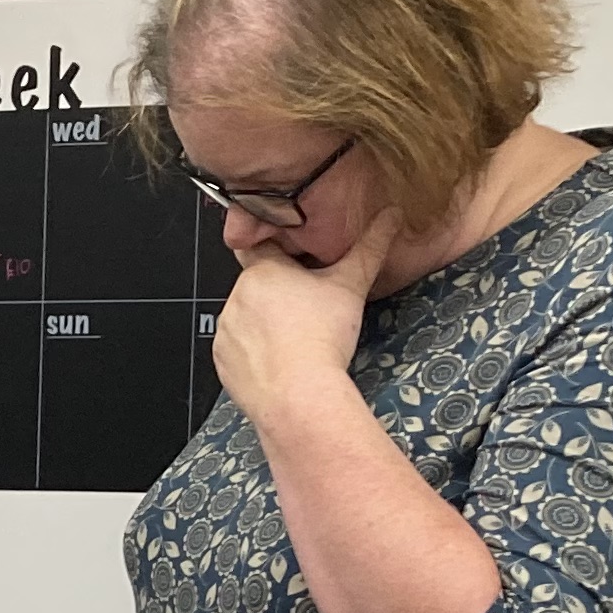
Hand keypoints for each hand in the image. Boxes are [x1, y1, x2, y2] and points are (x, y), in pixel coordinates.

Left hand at [212, 208, 399, 424]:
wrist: (298, 397)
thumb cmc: (322, 339)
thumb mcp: (351, 286)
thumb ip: (370, 246)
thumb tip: (391, 215)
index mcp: (262, 270)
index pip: (263, 244)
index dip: (282, 251)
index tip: (297, 262)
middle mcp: (236, 297)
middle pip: (258, 284)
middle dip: (279, 291)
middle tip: (308, 308)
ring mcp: (225, 331)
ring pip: (246, 317)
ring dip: (264, 322)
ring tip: (295, 338)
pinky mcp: (222, 361)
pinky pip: (237, 348)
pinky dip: (254, 351)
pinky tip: (280, 359)